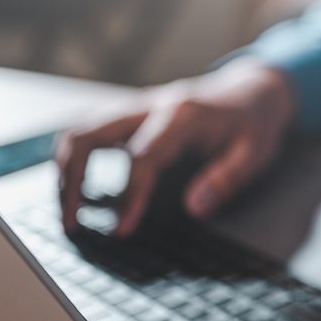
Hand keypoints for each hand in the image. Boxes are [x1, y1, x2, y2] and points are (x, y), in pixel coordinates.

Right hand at [56, 58, 295, 235]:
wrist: (255, 89)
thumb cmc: (255, 122)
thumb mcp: (256, 153)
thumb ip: (227, 179)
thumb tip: (195, 207)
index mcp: (183, 116)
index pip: (144, 157)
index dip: (131, 197)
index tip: (122, 231)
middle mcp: (151, 105)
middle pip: (89, 135)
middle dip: (70, 180)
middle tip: (71, 223)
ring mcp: (137, 106)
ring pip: (80, 129)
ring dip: (64, 169)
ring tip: (69, 211)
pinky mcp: (131, 114)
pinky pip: (89, 130)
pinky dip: (75, 159)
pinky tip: (80, 189)